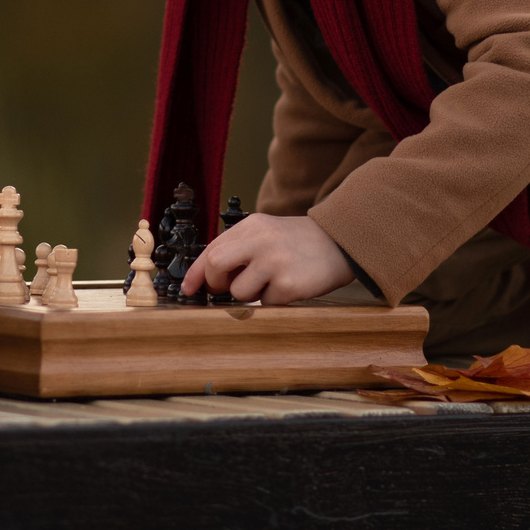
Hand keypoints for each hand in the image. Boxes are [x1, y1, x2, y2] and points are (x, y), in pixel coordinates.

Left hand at [183, 213, 355, 305]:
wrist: (340, 243)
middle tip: (226, 288)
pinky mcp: (290, 284)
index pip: (212, 249)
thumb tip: (209, 276)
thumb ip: (240, 247)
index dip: (196, 272)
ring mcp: (275, 262)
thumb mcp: (266, 233)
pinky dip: (274, 300)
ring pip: (240, 292)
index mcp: (251, 225)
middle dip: (215, 283)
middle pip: (216, 265)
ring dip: (251, 295)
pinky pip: (266, 304)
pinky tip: (289, 285)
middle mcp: (261, 240)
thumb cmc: (298, 242)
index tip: (188, 288)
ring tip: (271, 282)